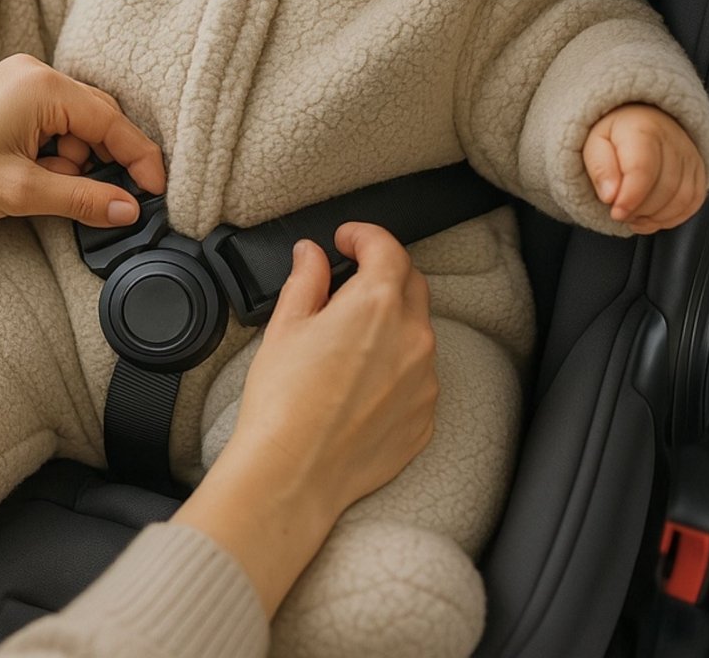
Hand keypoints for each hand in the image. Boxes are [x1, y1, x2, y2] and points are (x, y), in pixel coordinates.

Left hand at [0, 55, 166, 242]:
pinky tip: (28, 177)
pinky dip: (51, 155)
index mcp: (42, 86)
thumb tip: (128, 209)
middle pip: (98, 120)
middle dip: (100, 163)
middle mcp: (34, 74)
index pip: (113, 122)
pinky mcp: (6, 99)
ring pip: (75, 127)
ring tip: (35, 187)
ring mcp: (18, 84)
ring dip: (70, 163)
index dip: (140, 159)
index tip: (157, 193)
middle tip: (96, 201)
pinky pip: (51, 126)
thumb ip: (82, 198)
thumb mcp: (20, 191)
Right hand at [174, 223, 435, 614]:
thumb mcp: (285, 326)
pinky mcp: (424, 417)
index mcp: (376, 305)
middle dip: (384, 273)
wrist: (295, 473)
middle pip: (411, 284)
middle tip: (351, 280)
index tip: (347, 240)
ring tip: (350, 341)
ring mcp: (424, 380)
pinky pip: (418, 377)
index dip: (365, 236)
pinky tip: (360, 382)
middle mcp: (412, 338)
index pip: (387, 248)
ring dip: (392, 323)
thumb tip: (311, 254)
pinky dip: (396, 367)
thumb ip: (306, 279)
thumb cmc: (284, 402)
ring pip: (417, 333)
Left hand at [582, 103, 706, 232]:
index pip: (642, 170)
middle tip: (619, 214)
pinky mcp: (699, 171)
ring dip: (655, 217)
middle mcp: (674, 141)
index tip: (615, 212)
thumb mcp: (594, 144)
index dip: (629, 198)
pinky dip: (671, 218)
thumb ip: (599, 169)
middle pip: (664, 188)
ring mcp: (690, 156)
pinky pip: (693, 202)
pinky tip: (650, 217)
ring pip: (682, 199)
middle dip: (639, 210)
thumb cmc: (614, 135)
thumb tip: (610, 196)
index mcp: (643, 129)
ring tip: (632, 216)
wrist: (640, 119)